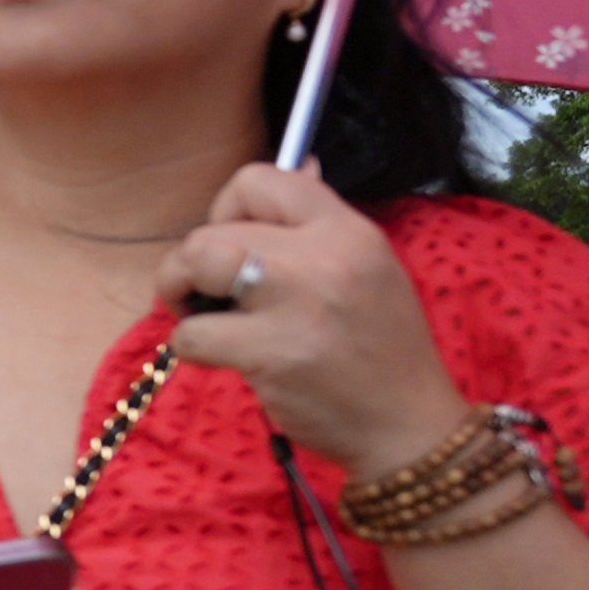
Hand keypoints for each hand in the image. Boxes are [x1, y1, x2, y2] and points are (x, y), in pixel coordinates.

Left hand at [157, 162, 466, 474]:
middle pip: (217, 226)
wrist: (410, 430)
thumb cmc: (380, 350)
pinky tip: (220, 356)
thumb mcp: (369, 268)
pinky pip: (193, 332)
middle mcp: (325, 257)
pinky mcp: (272, 354)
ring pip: (196, 260)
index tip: (235, 241)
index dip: (230, 207)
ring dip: (178, 286)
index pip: (264, 177)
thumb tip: (298, 160)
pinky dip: (191, 344)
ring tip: (200, 313)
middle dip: (195, 258)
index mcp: (349, 231)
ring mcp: (298, 305)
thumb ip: (320, 223)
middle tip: (210, 292)